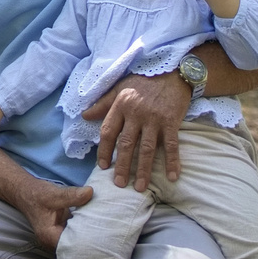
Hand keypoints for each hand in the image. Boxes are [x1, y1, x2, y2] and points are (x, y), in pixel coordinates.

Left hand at [81, 71, 189, 192]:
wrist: (174, 70)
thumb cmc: (144, 80)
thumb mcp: (120, 88)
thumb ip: (102, 103)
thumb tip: (84, 116)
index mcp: (121, 105)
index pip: (108, 132)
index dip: (104, 150)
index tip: (102, 166)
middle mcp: (136, 113)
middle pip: (126, 144)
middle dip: (122, 166)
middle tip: (119, 184)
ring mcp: (154, 118)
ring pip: (147, 149)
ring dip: (143, 170)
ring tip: (140, 188)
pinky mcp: (171, 121)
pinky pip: (171, 145)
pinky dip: (172, 162)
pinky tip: (172, 177)